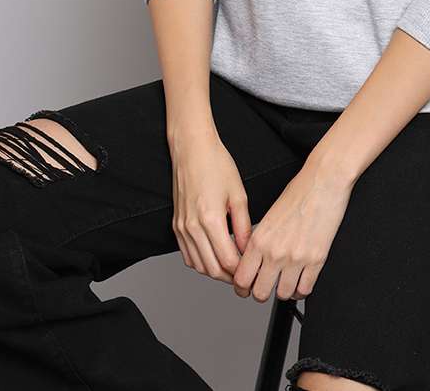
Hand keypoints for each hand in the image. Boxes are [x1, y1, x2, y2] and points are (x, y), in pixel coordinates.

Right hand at [169, 125, 251, 282]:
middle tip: (245, 280)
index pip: (227, 261)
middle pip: (212, 269)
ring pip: (198, 265)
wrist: (192, 149)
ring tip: (232, 270)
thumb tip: (248, 249)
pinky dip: (201, 263)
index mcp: (210, 219)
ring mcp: (182, 227)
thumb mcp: (238, 194)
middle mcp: (192, 227)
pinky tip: (214, 258)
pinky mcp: (176, 225)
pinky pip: (187, 255)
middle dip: (230, 278)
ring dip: (215, 272)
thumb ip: (244, 226)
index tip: (252, 274)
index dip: (241, 272)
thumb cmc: (216, 164)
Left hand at [232, 158, 353, 301]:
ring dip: (284, 290)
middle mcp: (275, 252)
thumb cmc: (300, 191)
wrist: (325, 180)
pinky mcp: (317, 260)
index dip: (242, 287)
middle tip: (266, 286)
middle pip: (260, 293)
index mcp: (260, 239)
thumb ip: (260, 239)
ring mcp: (296, 258)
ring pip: (283, 295)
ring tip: (286, 281)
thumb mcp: (270, 214)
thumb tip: (254, 259)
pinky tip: (301, 280)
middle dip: (262, 292)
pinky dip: (302, 289)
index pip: (242, 278)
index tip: (246, 288)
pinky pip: (305, 289)